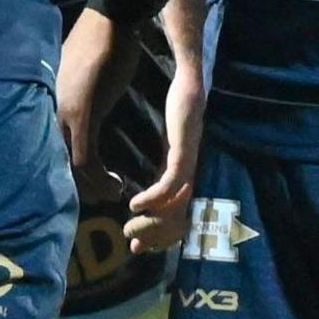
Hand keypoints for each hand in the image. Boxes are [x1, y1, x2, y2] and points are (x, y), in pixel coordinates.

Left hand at [56, 8, 142, 182]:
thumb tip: (75, 113)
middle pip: (53, 165)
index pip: (43, 150)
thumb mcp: (76, 76)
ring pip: (70, 168)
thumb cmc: (99, 43)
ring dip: (93, 187)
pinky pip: (86, 160)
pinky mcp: (82, 114)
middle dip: (78, 188)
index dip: (62, 176)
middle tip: (101, 195)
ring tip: (113, 191)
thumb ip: (71, 98)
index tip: (83, 188)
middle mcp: (48, 112)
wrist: (111, 21)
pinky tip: (117, 182)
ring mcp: (63, 114)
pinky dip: (101, 179)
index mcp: (45, 104)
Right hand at [125, 57, 201, 254]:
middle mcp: (188, 167)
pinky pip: (171, 182)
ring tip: (130, 230)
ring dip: (153, 222)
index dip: (159, 229)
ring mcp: (188, 159)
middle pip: (178, 214)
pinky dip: (154, 198)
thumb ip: (158, 155)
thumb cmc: (174, 97)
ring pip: (176, 204)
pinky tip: (136, 204)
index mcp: (180, 166)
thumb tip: (141, 170)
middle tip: (133, 247)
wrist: (188, 71)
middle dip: (156, 235)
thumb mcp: (165, 134)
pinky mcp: (184, 147)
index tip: (137, 242)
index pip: (174, 208)